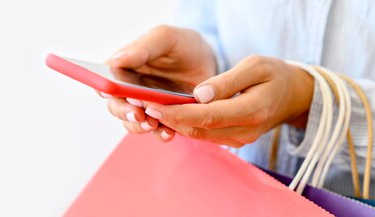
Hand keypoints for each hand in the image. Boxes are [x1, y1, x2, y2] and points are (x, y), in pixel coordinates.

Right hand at [101, 25, 216, 138]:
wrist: (210, 61)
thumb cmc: (182, 45)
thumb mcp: (165, 38)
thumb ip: (142, 48)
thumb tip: (116, 61)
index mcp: (124, 68)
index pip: (104, 80)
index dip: (103, 88)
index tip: (110, 93)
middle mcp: (130, 90)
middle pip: (115, 106)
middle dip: (123, 112)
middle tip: (137, 113)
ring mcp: (146, 106)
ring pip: (132, 122)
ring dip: (139, 126)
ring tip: (152, 124)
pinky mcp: (164, 118)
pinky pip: (156, 131)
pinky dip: (160, 133)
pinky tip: (168, 132)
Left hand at [143, 55, 313, 146]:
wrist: (292, 97)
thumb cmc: (274, 76)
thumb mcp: (256, 66)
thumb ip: (227, 81)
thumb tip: (198, 94)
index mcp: (252, 111)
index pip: (206, 116)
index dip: (177, 112)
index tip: (153, 104)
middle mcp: (243, 132)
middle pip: (197, 129)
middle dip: (167, 118)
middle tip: (140, 105)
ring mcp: (237, 140)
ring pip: (197, 135)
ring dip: (171, 123)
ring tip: (146, 108)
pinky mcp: (231, 140)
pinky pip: (202, 135)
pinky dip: (182, 125)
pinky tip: (165, 113)